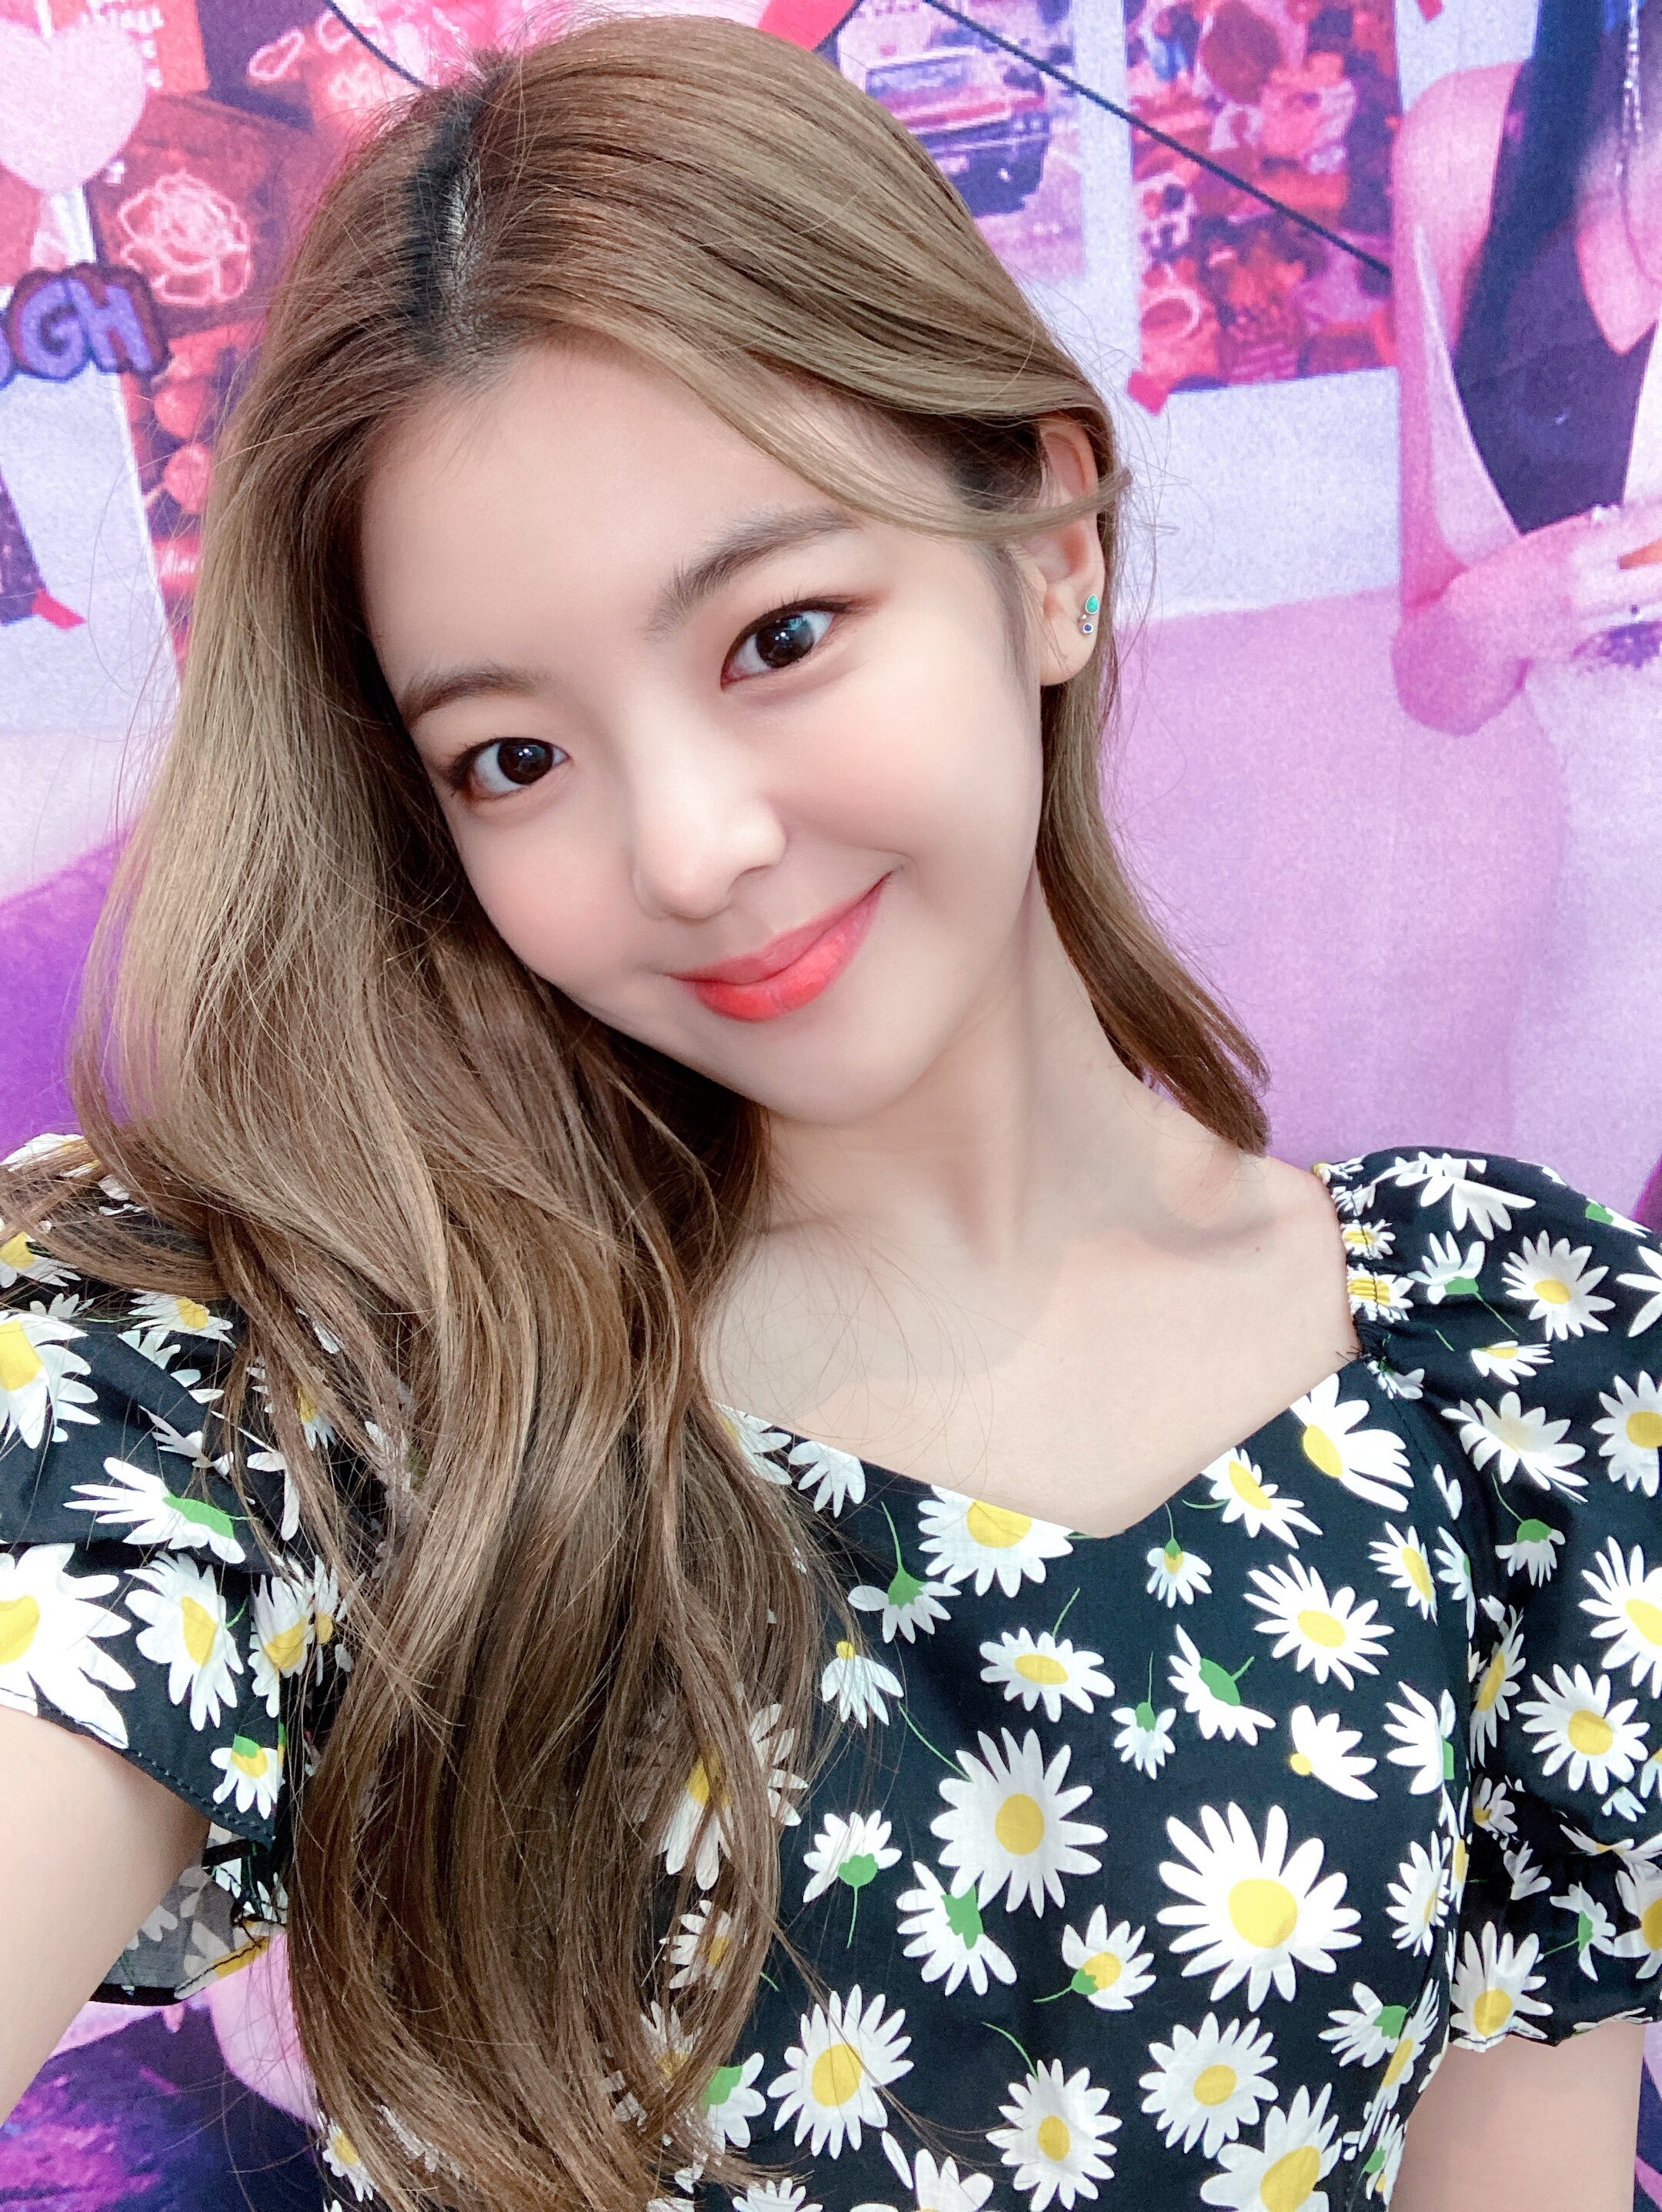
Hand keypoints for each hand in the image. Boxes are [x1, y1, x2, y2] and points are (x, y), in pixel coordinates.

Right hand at [1442, 494, 1661, 667]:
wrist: (1478, 627)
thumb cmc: (1508, 575)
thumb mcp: (1546, 540)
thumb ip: (1592, 531)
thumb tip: (1637, 517)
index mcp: (1574, 553)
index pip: (1645, 527)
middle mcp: (1584, 591)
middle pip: (1658, 582)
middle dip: (1661, 569)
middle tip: (1657, 559)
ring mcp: (1587, 625)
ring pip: (1647, 611)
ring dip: (1650, 596)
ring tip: (1637, 582)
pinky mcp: (1585, 647)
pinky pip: (1623, 629)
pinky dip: (1630, 616)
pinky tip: (1621, 607)